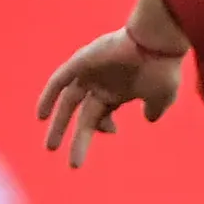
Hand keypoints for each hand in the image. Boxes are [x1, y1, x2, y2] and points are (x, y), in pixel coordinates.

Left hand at [34, 29, 184, 167]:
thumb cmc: (162, 68)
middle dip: (77, 139)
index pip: (102, 115)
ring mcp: (89, 73)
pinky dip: (48, 97)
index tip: (114, 131)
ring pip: (68, 101)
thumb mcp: (163, 96)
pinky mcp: (81, 61)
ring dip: (58, 124)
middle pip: (83, 115)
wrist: (156, 41)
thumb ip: (156, 109)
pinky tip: (40, 116)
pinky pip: (59, 80)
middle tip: (73, 163)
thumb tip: (150, 118)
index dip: (104, 128)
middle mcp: (102, 84)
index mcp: (119, 92)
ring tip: (51, 148)